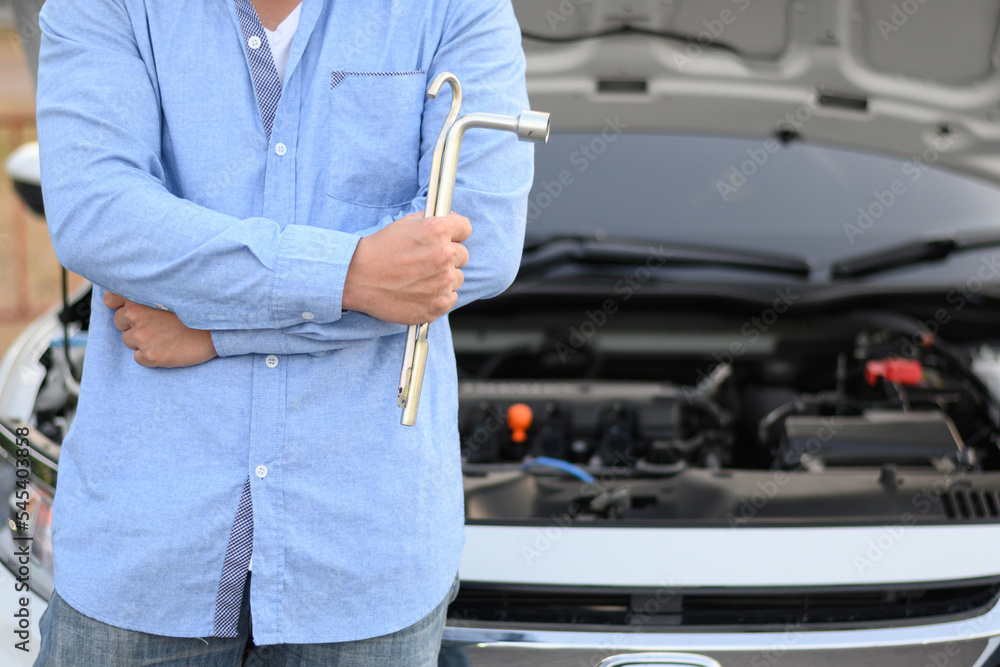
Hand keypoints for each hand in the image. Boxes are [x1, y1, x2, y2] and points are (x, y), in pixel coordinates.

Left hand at [103, 292, 217, 367]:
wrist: (217, 330)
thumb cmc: (197, 310)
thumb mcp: (170, 293)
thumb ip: (148, 295)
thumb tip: (129, 301)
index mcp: (139, 297)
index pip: (111, 299)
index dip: (119, 304)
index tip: (130, 308)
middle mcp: (135, 316)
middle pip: (120, 322)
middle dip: (134, 324)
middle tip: (158, 324)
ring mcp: (142, 337)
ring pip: (129, 340)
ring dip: (143, 340)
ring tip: (166, 336)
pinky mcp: (149, 356)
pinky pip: (139, 357)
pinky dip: (150, 355)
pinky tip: (167, 348)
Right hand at [342, 211, 470, 324]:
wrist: (358, 277)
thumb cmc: (379, 249)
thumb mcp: (406, 223)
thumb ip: (432, 220)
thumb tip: (450, 221)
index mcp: (438, 231)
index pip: (465, 228)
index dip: (456, 233)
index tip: (449, 238)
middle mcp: (444, 256)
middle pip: (463, 255)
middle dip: (449, 256)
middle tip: (427, 260)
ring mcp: (442, 283)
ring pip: (457, 278)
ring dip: (444, 278)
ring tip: (421, 277)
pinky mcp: (437, 305)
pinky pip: (451, 298)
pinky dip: (440, 297)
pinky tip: (421, 291)